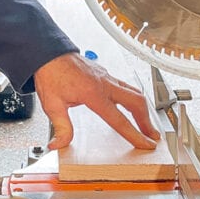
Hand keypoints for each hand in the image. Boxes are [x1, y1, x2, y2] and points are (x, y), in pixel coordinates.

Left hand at [33, 53, 159, 150]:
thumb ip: (60, 127)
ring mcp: (107, 77)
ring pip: (134, 92)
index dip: (134, 134)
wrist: (48, 53)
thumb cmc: (50, 75)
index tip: (145, 144)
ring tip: (146, 123)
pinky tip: (131, 105)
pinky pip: (126, 85)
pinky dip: (134, 97)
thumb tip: (59, 144)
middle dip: (147, 121)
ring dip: (143, 109)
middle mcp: (104, 84)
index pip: (119, 119)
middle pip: (136, 102)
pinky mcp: (105, 74)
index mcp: (94, 93)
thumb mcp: (51, 105)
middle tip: (152, 135)